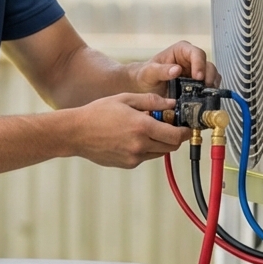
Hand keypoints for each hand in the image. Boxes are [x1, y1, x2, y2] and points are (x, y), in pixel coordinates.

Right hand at [68, 92, 189, 168]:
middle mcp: (140, 145)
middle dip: (174, 137)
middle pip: (171, 146)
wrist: (76, 133)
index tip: (185, 126)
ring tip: (147, 129)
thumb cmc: (98, 113)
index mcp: (142, 127)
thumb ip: (151, 101)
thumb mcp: (125, 99)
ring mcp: (134, 157)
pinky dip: (146, 148)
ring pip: (159, 153)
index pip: (176, 135)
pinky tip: (133, 137)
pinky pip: (145, 157)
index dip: (184, 131)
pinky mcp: (128, 164)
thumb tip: (171, 104)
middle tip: (168, 125)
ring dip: (160, 142)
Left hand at [129, 40, 220, 93]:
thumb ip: (161, 70)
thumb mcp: (149, 73)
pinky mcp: (198, 84)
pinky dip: (209, 93)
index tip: (198, 77)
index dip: (200, 64)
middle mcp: (191, 59)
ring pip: (211, 75)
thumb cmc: (145, 76)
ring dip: (211, 86)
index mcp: (181, 50)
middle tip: (204, 89)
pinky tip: (203, 99)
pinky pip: (209, 86)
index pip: (196, 53)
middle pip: (207, 65)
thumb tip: (177, 69)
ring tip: (205, 96)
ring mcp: (196, 72)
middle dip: (208, 77)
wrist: (143, 88)